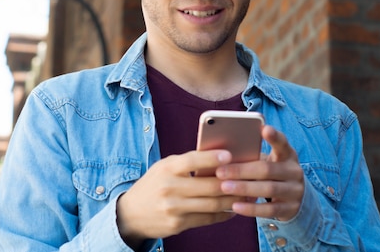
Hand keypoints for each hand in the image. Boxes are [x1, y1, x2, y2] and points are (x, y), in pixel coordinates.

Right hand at [116, 150, 245, 247]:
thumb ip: (187, 163)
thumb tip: (219, 160)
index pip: (192, 161)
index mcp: (167, 169)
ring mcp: (174, 208)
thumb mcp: (164, 168)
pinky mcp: (178, 224)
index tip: (229, 155)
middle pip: (208, 185)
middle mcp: (170, 188)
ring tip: (246, 195)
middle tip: (249, 178)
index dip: (211, 158)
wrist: (131, 213)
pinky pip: (207, 219)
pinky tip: (232, 209)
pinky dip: (223, 214)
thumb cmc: (154, 185)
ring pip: (212, 204)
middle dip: (232, 182)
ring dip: (232, 200)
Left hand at [216, 125, 303, 220]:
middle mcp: (294, 171)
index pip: (282, 143)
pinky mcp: (291, 209)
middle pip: (267, 169)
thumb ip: (252, 156)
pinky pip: (270, 210)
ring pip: (269, 189)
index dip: (274, 136)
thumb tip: (221, 153)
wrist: (295, 199)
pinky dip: (251, 209)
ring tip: (224, 187)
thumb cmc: (271, 174)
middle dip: (242, 170)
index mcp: (288, 155)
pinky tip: (235, 206)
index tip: (263, 128)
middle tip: (220, 172)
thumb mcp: (267, 162)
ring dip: (244, 188)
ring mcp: (295, 191)